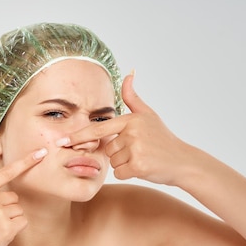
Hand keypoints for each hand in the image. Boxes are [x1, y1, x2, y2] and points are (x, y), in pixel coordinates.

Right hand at [0, 147, 47, 245]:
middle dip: (6, 206)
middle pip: (13, 195)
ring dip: (10, 217)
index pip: (5, 172)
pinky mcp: (8, 228)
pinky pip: (22, 220)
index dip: (25, 162)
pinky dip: (15, 227)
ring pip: (18, 208)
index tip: (41, 153)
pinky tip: (1, 234)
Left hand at [58, 72, 193, 185]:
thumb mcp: (148, 114)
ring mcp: (136, 149)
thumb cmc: (163, 139)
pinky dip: (129, 173)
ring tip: (142, 158)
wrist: (183, 161)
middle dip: (118, 153)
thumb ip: (133, 97)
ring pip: (112, 162)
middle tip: (138, 151)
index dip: (78, 136)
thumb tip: (129, 72)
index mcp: (130, 119)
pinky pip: (120, 172)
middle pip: (107, 149)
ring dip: (124, 164)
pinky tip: (143, 168)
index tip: (62, 141)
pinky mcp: (138, 166)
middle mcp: (132, 132)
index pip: (98, 129)